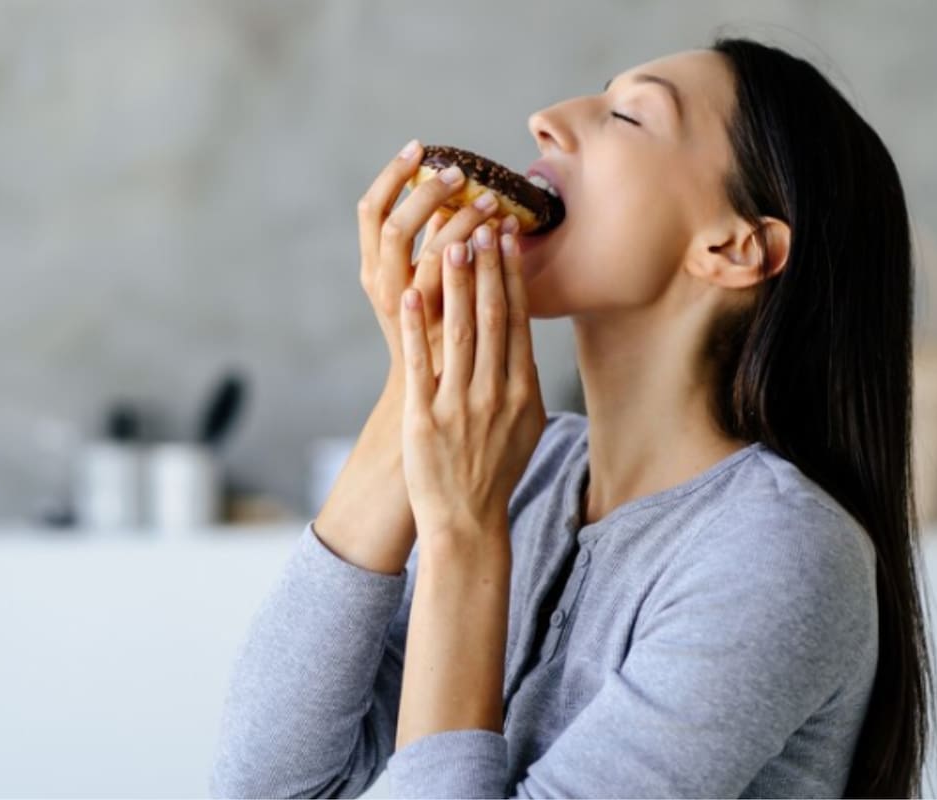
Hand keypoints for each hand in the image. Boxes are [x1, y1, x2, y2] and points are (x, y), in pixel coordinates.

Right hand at [357, 139, 516, 385]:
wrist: (429, 408)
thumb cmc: (430, 345)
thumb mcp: (419, 294)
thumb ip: (430, 249)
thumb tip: (452, 194)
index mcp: (373, 273)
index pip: (370, 212)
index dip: (391, 176)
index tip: (419, 147)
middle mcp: (383, 290)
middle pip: (395, 227)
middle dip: (427, 193)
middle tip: (460, 172)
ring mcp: (409, 315)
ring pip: (432, 256)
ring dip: (462, 221)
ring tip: (493, 201)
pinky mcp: (438, 334)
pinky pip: (459, 289)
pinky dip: (480, 260)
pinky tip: (503, 239)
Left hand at [398, 222, 546, 546]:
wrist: (468, 521)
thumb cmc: (495, 471)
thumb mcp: (524, 426)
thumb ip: (525, 382)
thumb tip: (524, 342)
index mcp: (520, 390)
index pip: (516, 321)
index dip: (512, 276)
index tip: (508, 238)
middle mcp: (494, 392)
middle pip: (491, 316)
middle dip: (487, 266)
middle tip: (482, 221)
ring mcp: (460, 405)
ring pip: (459, 332)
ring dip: (455, 284)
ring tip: (450, 242)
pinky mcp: (425, 419)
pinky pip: (421, 364)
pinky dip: (416, 328)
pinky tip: (411, 294)